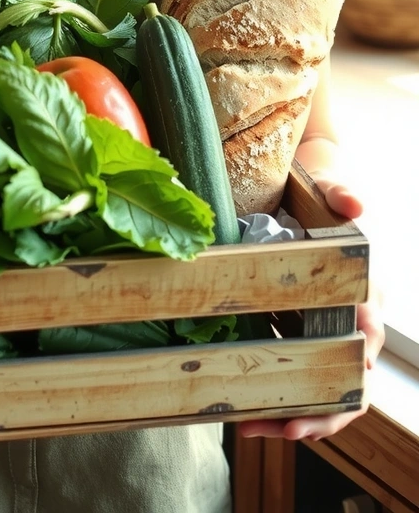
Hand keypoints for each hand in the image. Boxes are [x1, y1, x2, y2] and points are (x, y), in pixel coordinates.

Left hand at [238, 181, 384, 442]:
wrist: (315, 197)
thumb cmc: (326, 197)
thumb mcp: (334, 189)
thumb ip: (344, 193)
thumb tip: (355, 203)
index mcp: (369, 295)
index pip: (372, 338)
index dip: (357, 367)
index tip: (341, 382)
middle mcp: (356, 326)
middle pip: (352, 386)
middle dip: (322, 413)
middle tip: (285, 429)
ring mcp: (332, 339)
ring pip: (325, 395)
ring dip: (294, 417)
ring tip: (253, 427)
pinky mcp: (307, 341)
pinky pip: (299, 382)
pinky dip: (278, 401)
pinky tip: (247, 412)